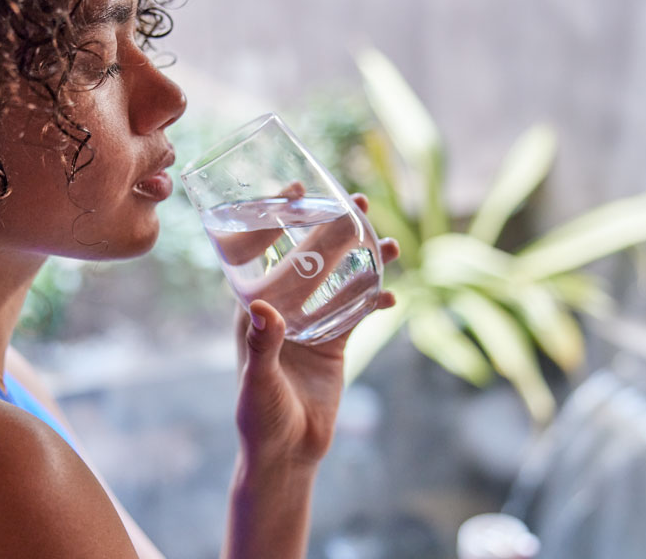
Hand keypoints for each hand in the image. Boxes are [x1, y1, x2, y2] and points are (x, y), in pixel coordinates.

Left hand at [231, 192, 399, 468]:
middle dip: (331, 228)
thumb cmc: (260, 419)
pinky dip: (374, 300)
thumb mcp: (258, 382)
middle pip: (309, 257)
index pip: (260, 253)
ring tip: (387, 239)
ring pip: (340, 280)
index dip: (274, 219)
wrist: (287, 455)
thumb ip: (263, 348)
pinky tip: (391, 296)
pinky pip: (358, 312)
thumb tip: (262, 310)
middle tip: (356, 202)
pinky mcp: (335, 344)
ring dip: (363, 258)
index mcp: (254, 310)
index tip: (293, 189)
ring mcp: (311, 324)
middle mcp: (282, 310)